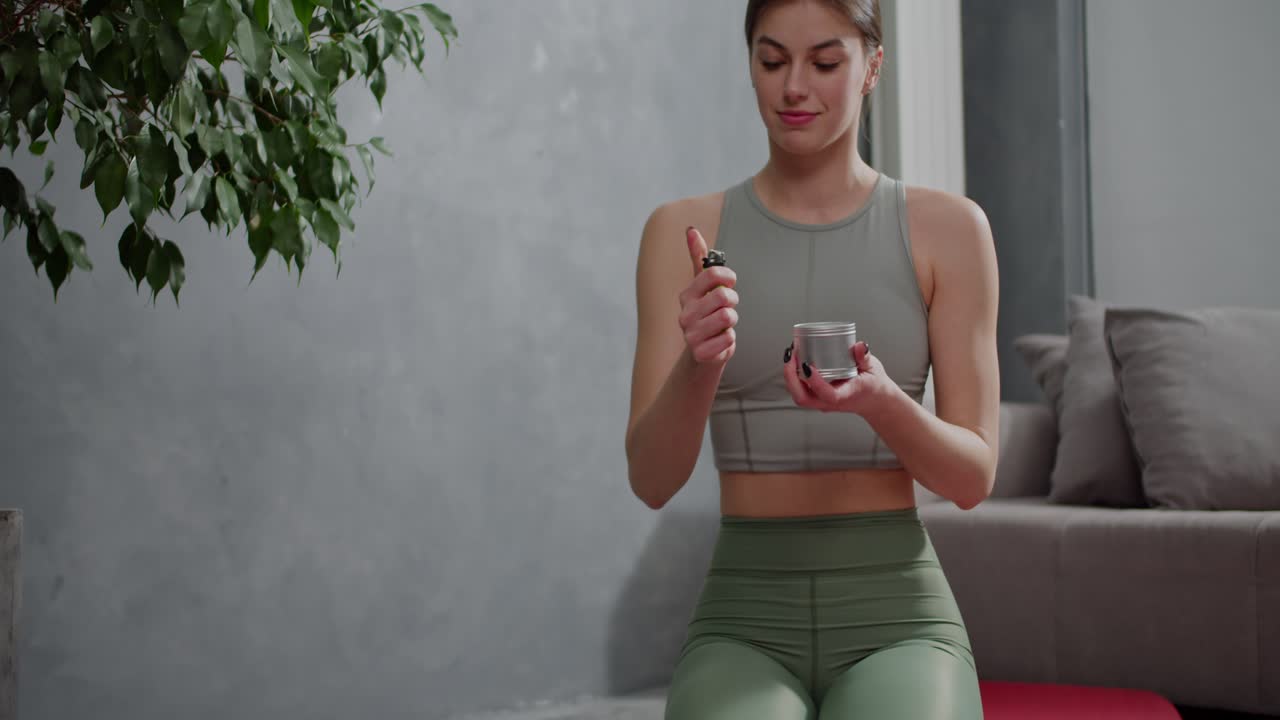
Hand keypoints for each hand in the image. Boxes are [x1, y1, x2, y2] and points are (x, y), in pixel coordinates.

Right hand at [678, 226, 737, 364]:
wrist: (701, 353)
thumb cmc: (706, 316)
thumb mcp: (702, 287)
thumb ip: (698, 257)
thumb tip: (691, 230)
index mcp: (687, 294)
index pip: (714, 274)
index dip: (728, 278)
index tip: (728, 284)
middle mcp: (685, 313)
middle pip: (724, 296)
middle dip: (733, 303)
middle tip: (725, 309)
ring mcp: (691, 334)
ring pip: (728, 317)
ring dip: (731, 322)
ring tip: (722, 326)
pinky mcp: (700, 352)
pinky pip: (729, 339)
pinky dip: (729, 340)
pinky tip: (719, 341)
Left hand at [783, 340, 891, 416]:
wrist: (875, 401)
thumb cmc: (874, 385)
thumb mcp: (874, 369)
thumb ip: (865, 357)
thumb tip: (859, 346)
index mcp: (845, 396)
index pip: (826, 394)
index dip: (814, 381)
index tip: (807, 364)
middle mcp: (829, 402)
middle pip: (802, 398)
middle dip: (791, 377)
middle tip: (791, 354)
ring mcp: (822, 402)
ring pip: (798, 394)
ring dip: (790, 375)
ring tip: (791, 353)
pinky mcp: (817, 397)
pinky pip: (800, 389)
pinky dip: (793, 375)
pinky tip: (794, 359)